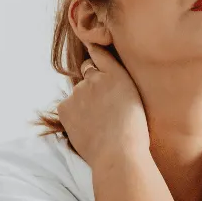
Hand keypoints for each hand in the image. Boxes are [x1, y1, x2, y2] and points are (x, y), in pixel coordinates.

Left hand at [57, 44, 149, 165]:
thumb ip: (119, 83)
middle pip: (88, 73)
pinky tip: (88, 128)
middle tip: (104, 107)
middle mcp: (96, 77)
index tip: (91, 46)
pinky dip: (74, 116)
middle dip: (92, 84)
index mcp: (118, 75)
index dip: (95, 51)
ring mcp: (78, 91)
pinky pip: (68, 107)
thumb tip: (100, 74)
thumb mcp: (136, 100)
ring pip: (78, 94)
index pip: (100, 53)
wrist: (119, 154)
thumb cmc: (134, 133)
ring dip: (84, 103)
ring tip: (99, 124)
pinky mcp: (65, 106)